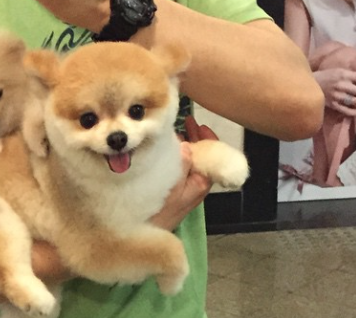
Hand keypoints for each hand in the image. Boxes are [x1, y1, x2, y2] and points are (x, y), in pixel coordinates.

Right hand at [150, 116, 215, 230]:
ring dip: (186, 144)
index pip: (212, 158)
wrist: (143, 235)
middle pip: (202, 157)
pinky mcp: (173, 190)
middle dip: (197, 138)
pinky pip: (179, 167)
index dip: (209, 140)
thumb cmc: (158, 212)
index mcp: (199, 184)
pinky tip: (167, 146)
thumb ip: (180, 167)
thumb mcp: (171, 188)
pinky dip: (176, 154)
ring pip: (190, 161)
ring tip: (178, 129)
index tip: (201, 126)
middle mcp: (195, 185)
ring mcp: (184, 188)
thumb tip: (186, 145)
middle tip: (188, 122)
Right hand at [313, 68, 355, 116]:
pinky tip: (355, 110)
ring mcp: (336, 95)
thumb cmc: (325, 77)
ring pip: (355, 101)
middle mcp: (341, 85)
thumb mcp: (338, 71)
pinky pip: (347, 111)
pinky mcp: (332, 104)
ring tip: (355, 101)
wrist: (307, 84)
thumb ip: (351, 76)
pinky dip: (354, 112)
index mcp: (343, 74)